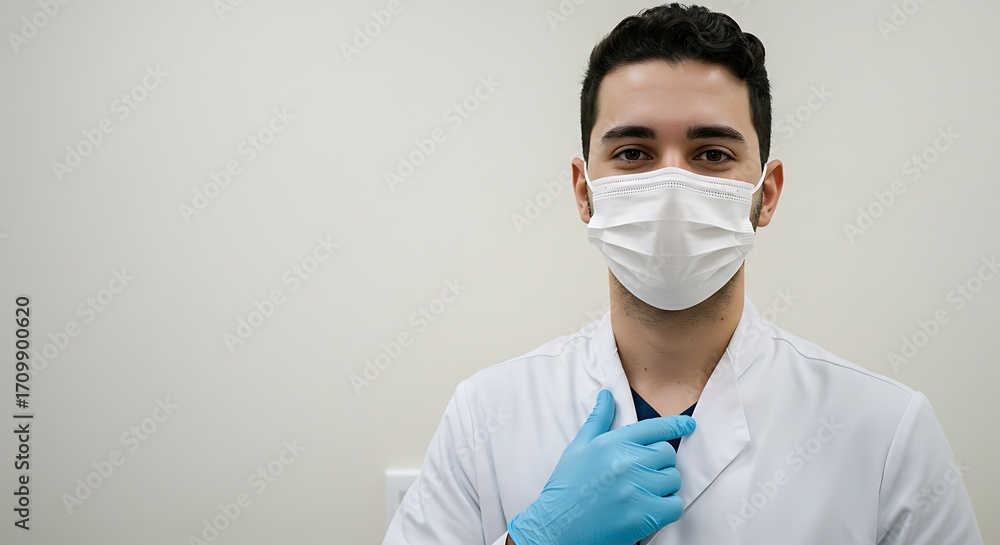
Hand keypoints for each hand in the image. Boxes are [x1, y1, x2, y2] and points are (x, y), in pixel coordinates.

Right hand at [507, 389, 694, 544]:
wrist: (557, 527)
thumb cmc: (567, 487)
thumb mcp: (578, 448)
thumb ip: (598, 420)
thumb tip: (607, 395)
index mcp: (612, 443)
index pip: (654, 428)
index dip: (676, 425)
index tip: (688, 424)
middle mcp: (627, 462)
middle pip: (667, 453)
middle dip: (660, 462)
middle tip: (642, 473)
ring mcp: (636, 489)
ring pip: (672, 479)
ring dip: (663, 486)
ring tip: (642, 492)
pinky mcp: (644, 515)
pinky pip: (674, 505)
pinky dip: (667, 507)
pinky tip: (649, 508)